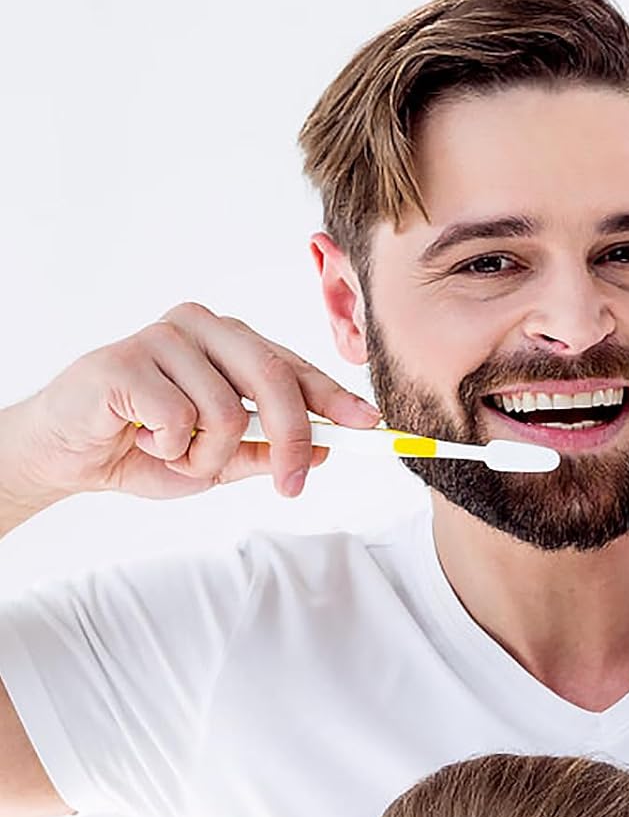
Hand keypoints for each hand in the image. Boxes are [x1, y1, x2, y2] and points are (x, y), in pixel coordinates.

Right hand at [4, 301, 378, 508]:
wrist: (70, 454)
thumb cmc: (149, 448)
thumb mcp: (223, 460)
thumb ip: (269, 451)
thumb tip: (325, 450)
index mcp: (232, 345)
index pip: (296, 368)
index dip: (337, 400)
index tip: (371, 427)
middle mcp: (203, 329)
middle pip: (275, 381)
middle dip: (293, 442)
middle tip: (290, 487)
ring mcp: (164, 338)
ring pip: (227, 412)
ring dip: (208, 457)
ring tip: (176, 454)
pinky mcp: (126, 360)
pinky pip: (181, 419)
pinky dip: (171, 449)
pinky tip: (144, 440)